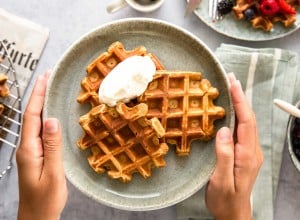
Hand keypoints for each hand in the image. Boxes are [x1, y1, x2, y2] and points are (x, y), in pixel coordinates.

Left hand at [16, 71, 66, 219]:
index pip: (33, 116)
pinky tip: (51, 115)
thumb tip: (51, 119)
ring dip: (41, 104)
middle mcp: (27, 147)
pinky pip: (40, 131)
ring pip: (35, 122)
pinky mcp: (36, 155)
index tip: (44, 77)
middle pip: (31, 116)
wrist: (37, 217)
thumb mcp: (52, 173)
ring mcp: (30, 151)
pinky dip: (45, 118)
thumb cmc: (46, 199)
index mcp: (29, 150)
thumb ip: (52, 146)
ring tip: (49, 89)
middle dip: (38, 94)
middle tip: (47, 77)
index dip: (38, 95)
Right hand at [205, 73, 263, 219]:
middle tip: (231, 79)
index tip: (233, 84)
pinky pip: (242, 129)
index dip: (240, 101)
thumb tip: (223, 130)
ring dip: (240, 104)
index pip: (246, 122)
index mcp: (247, 155)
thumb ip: (224, 155)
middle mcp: (251, 150)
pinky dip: (237, 115)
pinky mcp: (244, 153)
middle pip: (249, 118)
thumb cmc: (225, 199)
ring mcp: (249, 152)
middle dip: (241, 97)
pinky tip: (230, 110)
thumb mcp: (221, 180)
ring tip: (231, 89)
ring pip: (247, 123)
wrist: (233, 213)